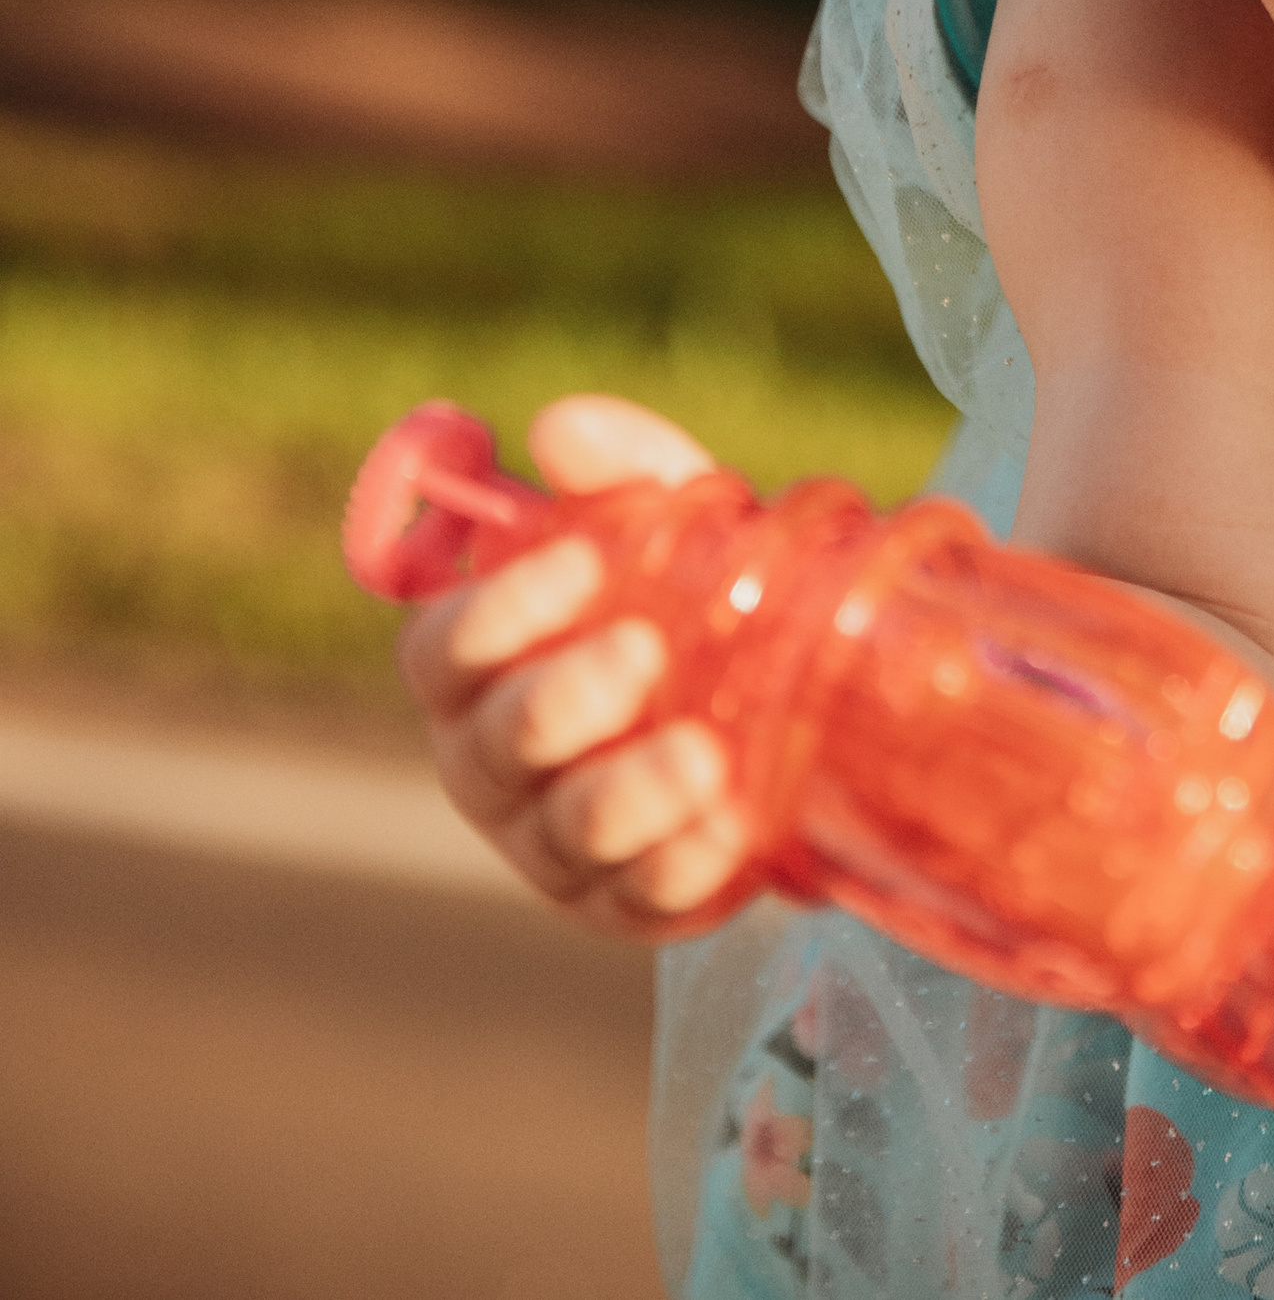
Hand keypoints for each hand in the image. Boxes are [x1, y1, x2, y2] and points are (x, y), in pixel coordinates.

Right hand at [397, 394, 749, 938]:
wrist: (771, 703)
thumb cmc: (682, 593)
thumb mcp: (664, 515)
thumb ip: (614, 465)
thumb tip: (556, 431)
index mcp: (473, 669)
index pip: (440, 649)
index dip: (497, 610)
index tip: (580, 559)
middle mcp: (491, 764)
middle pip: (492, 748)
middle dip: (560, 701)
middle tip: (643, 650)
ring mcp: (553, 847)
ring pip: (564, 834)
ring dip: (627, 795)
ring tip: (699, 753)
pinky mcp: (625, 904)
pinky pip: (641, 896)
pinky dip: (682, 862)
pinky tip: (728, 824)